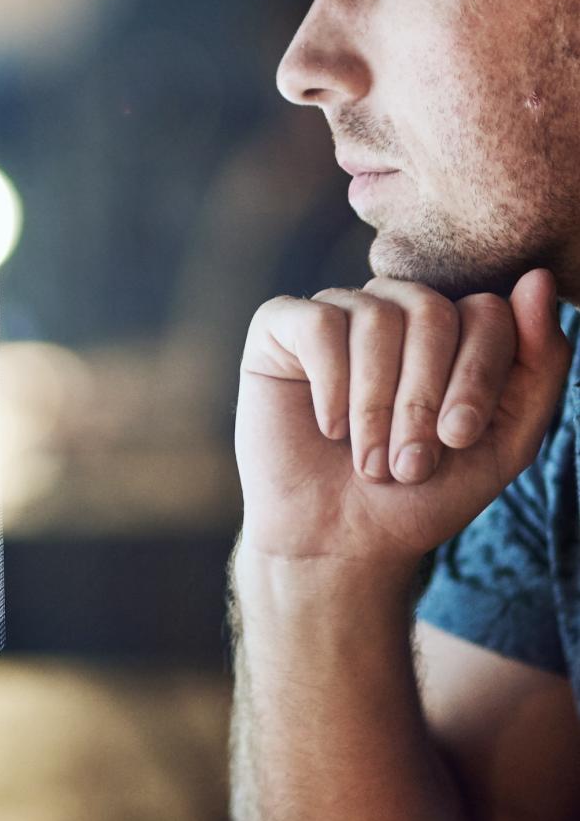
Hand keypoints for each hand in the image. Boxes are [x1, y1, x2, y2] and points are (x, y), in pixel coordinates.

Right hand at [235, 267, 570, 572]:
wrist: (338, 541)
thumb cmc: (419, 494)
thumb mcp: (503, 442)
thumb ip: (538, 365)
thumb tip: (538, 278)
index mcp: (451, 327)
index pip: (485, 311)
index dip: (476, 377)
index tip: (457, 440)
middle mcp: (394, 308)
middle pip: (431, 311)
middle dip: (424, 398)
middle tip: (409, 463)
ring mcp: (337, 311)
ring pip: (375, 317)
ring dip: (376, 405)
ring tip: (368, 459)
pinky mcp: (281, 325)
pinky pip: (318, 324)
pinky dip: (330, 385)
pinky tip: (328, 427)